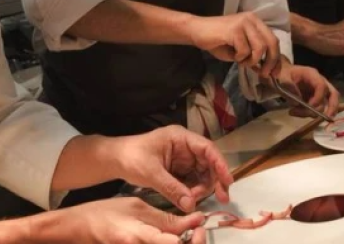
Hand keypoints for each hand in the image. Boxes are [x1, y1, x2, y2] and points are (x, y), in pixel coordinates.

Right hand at [51, 197, 207, 243]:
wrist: (80, 228)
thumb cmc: (104, 214)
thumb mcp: (137, 207)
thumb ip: (165, 217)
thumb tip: (193, 220)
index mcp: (139, 237)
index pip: (175, 243)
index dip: (194, 236)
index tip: (199, 224)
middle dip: (194, 243)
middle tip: (197, 231)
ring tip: (187, 234)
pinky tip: (173, 238)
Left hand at [112, 126, 233, 212]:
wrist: (115, 160)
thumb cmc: (131, 157)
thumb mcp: (151, 172)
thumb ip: (171, 188)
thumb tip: (191, 204)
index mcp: (180, 137)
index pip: (207, 148)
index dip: (220, 164)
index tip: (227, 181)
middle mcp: (185, 147)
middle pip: (209, 163)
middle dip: (214, 180)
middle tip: (221, 199)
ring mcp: (183, 158)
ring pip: (203, 174)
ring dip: (203, 188)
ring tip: (194, 200)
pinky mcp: (179, 170)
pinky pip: (193, 181)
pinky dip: (193, 191)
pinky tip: (189, 199)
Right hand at [185, 12, 281, 76]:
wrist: (196, 31)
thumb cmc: (217, 41)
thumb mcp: (239, 50)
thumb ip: (253, 55)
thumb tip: (265, 69)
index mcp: (255, 22)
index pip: (273, 39)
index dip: (276, 58)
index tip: (274, 72)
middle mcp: (252, 19)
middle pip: (271, 42)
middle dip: (270, 61)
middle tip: (263, 73)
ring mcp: (243, 23)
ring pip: (259, 48)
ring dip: (251, 60)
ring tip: (241, 61)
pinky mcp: (234, 29)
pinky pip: (245, 50)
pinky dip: (239, 58)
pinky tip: (232, 55)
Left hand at [274, 64, 339, 117]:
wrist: (281, 74)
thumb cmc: (283, 74)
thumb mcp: (282, 77)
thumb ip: (288, 86)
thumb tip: (297, 101)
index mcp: (312, 74)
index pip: (322, 86)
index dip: (318, 98)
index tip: (309, 106)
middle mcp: (319, 82)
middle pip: (333, 94)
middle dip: (332, 107)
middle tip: (327, 118)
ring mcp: (318, 92)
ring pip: (324, 105)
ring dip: (311, 113)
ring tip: (293, 112)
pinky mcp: (315, 99)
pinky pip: (316, 109)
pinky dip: (307, 113)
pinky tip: (294, 112)